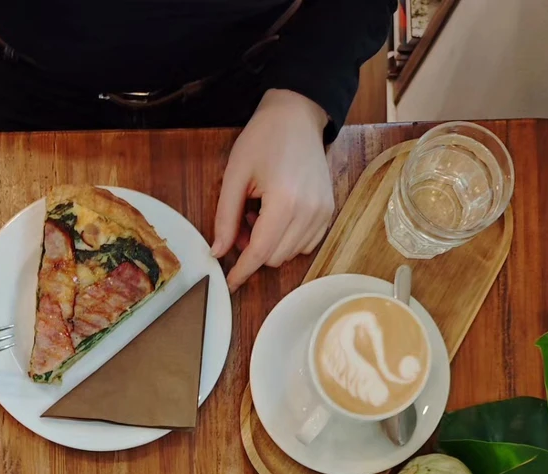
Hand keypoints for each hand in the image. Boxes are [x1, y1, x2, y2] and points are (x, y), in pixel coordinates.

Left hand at [212, 89, 334, 291]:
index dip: (242, 271)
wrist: (297, 115)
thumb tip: (218, 252)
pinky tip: (278, 216)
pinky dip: (287, 240)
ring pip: (289, 254)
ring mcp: (323, 212)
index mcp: (285, 201)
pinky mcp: (329, 212)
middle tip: (242, 223)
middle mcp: (309, 211)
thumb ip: (225, 218)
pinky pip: (305, 244)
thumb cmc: (263, 139)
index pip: (260, 252)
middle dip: (253, 251)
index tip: (229, 283)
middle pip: (274, 258)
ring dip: (270, 245)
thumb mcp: (235, 175)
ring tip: (260, 214)